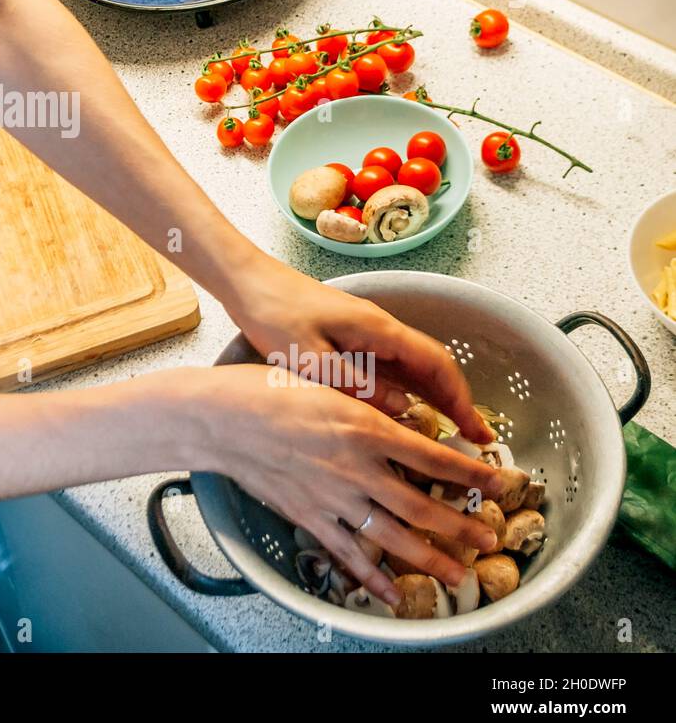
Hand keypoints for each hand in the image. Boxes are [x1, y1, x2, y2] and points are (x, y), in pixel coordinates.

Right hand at [199, 364, 502, 605]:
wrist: (222, 419)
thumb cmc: (267, 391)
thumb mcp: (328, 384)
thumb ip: (369, 406)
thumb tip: (406, 419)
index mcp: (365, 429)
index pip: (432, 456)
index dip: (471, 474)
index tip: (500, 481)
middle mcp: (356, 468)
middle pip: (422, 505)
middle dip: (462, 526)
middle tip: (489, 538)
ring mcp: (333, 497)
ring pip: (393, 536)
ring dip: (431, 558)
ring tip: (457, 573)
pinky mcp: (309, 517)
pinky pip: (348, 554)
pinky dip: (372, 578)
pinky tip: (392, 593)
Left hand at [224, 255, 495, 444]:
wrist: (246, 281)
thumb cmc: (273, 313)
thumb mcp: (311, 358)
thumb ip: (356, 385)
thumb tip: (401, 408)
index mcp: (377, 328)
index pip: (434, 364)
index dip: (459, 399)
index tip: (477, 431)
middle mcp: (378, 327)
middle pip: (430, 366)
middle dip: (456, 402)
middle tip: (476, 441)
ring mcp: (364, 330)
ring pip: (410, 367)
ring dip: (432, 397)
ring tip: (449, 434)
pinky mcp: (347, 336)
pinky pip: (388, 366)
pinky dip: (404, 389)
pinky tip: (403, 412)